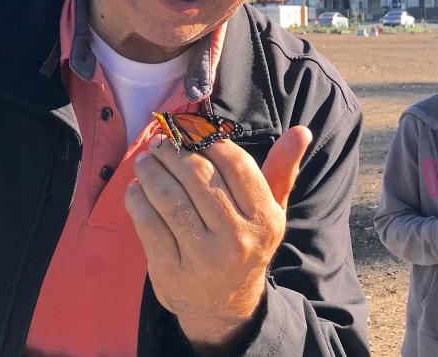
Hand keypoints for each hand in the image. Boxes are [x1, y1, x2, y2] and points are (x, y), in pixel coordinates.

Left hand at [125, 125, 312, 351]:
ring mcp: (203, 258)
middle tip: (161, 143)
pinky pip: (148, 224)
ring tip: (146, 161)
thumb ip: (283, 169)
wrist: (225, 307)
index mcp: (265, 219)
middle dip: (174, 152)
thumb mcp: (272, 211)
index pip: (236, 164)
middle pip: (198, 177)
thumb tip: (301, 130)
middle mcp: (238, 239)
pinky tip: (136, 189)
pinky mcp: (172, 272)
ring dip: (152, 171)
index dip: (210, 141)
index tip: (192, 132)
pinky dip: (137, 200)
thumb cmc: (247, 243)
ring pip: (169, 198)